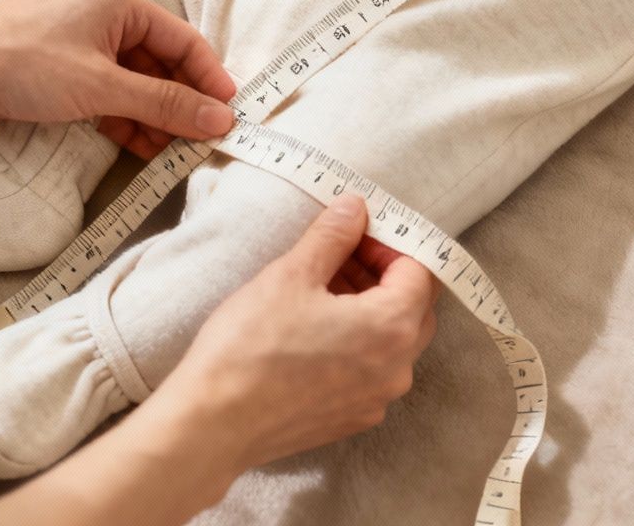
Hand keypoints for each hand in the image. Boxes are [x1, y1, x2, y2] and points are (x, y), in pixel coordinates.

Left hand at [0, 0, 237, 155]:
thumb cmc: (16, 63)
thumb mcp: (100, 87)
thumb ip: (164, 103)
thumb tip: (218, 116)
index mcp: (121, 3)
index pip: (185, 42)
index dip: (210, 80)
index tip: (230, 117)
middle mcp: (105, 17)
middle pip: (162, 63)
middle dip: (182, 103)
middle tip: (203, 143)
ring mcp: (80, 43)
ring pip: (135, 82)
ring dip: (154, 116)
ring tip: (173, 154)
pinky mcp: (59, 69)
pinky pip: (107, 93)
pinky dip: (125, 118)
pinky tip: (139, 147)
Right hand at [153, 195, 441, 472]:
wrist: (213, 424)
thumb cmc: (251, 347)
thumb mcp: (291, 275)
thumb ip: (333, 236)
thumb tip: (355, 208)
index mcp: (392, 328)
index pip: (420, 271)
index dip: (390, 242)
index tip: (356, 231)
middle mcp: (397, 369)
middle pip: (414, 307)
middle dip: (383, 274)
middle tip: (340, 253)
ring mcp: (377, 399)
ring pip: (392, 339)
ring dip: (368, 306)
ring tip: (320, 287)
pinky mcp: (352, 418)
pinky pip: (372, 369)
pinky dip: (356, 342)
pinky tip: (313, 330)